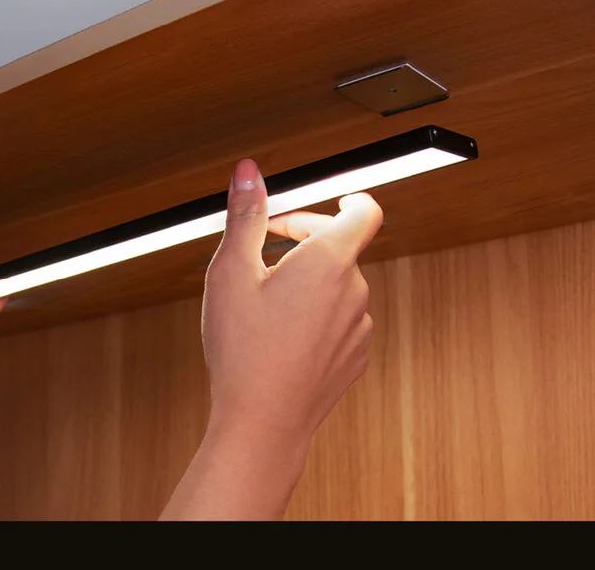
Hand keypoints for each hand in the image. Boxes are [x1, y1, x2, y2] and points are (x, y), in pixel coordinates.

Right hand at [162, 158, 383, 518]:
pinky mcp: (354, 358)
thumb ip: (245, 215)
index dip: (347, 198)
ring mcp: (359, 328)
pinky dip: (317, 317)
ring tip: (265, 302)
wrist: (263, 423)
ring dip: (310, 282)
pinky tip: (281, 337)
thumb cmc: (244, 350)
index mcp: (330, 262)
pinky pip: (341, 322)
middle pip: (342, 247)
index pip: (364, 210)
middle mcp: (355, 291)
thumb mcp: (230, 271)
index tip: (327, 200)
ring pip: (339, 287)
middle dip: (306, 239)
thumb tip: (248, 172)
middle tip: (266, 249)